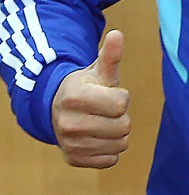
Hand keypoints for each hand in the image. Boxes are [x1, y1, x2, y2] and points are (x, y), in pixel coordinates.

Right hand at [51, 29, 130, 167]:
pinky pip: (111, 160)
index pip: (121, 104)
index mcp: (75, 97)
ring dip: (117, 133)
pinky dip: (110, 149)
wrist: (59, 108)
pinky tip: (98, 137)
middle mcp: (69, 123)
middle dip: (121, 116)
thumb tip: (117, 34)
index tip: (109, 93)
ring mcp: (70, 144)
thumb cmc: (86, 87)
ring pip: (120, 144)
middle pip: (123, 126)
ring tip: (102, 122)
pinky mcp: (74, 160)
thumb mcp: (98, 70)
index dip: (121, 97)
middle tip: (106, 110)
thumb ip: (111, 55)